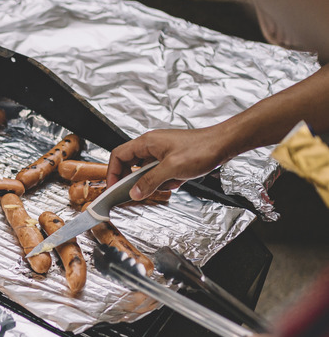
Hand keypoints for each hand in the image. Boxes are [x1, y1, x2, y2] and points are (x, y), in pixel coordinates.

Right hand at [107, 127, 231, 199]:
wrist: (224, 144)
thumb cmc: (200, 149)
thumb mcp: (171, 169)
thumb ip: (150, 182)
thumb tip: (134, 193)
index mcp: (146, 143)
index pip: (118, 156)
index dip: (113, 173)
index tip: (113, 188)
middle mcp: (151, 146)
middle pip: (130, 165)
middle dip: (135, 181)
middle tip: (136, 193)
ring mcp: (162, 152)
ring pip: (147, 171)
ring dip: (155, 182)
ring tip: (169, 183)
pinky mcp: (172, 158)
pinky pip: (160, 172)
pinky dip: (167, 180)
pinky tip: (179, 180)